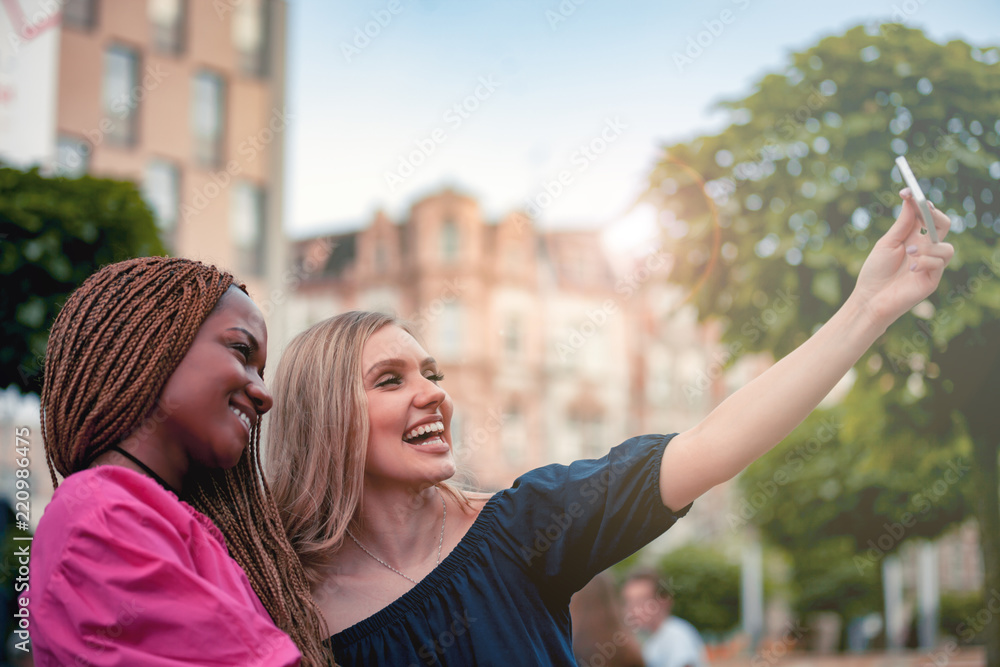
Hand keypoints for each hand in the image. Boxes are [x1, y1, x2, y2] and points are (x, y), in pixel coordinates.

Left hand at [849, 188, 954, 329]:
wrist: (870, 298)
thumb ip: (901, 225)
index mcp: (913, 237)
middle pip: (944, 225)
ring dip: (929, 247)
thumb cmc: (875, 271)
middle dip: (935, 216)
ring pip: (947, 247)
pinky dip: (926, 262)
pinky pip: (940, 264)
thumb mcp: (887, 243)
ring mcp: (931, 264)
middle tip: (923, 211)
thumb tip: (910, 201)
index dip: (919, 202)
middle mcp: (925, 248)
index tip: (908, 192)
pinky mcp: (933, 278)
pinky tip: (912, 268)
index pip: (925, 215)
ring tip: (909, 253)